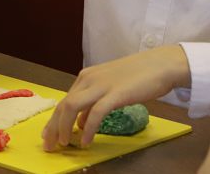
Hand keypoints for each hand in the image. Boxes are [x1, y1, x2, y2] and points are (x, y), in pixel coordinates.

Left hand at [42, 45, 190, 149]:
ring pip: (71, 107)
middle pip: (63, 105)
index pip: (64, 101)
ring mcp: (101, 85)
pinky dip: (88, 129)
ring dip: (64, 128)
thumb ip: (93, 102)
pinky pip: (95, 113)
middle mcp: (88, 79)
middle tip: (49, 145)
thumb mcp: (109, 87)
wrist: (160, 64)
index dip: (54, 120)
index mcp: (86, 77)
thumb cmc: (137, 76)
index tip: (49, 136)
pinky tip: (86, 141)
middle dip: (53, 127)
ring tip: (64, 144)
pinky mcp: (115, 93)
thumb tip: (80, 121)